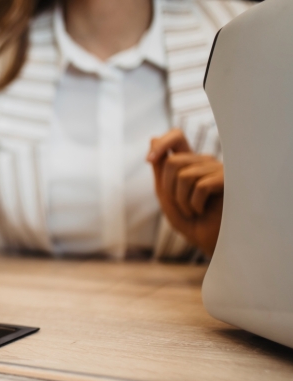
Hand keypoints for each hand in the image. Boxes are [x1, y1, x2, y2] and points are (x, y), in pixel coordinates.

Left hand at [147, 129, 223, 255]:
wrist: (212, 243)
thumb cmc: (191, 221)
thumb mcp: (168, 195)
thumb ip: (161, 169)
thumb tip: (153, 138)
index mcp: (191, 164)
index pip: (177, 137)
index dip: (162, 143)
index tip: (149, 160)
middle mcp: (206, 162)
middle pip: (173, 161)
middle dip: (168, 189)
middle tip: (180, 205)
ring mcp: (219, 170)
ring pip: (184, 175)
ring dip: (182, 200)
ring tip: (193, 211)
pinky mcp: (230, 181)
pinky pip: (200, 186)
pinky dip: (194, 204)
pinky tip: (203, 211)